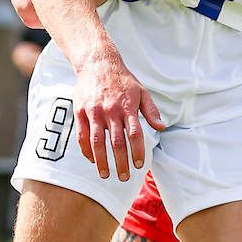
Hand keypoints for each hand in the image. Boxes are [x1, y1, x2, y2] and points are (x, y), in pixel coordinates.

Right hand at [74, 49, 164, 180]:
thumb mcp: (141, 91)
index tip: (139, 165)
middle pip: (116, 142)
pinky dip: (86, 150)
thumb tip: (161, 127)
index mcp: (127, 107)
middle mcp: (111, 111)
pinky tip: (92, 160)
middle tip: (124, 177)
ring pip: (97, 141)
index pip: (134, 134)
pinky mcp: (81, 112)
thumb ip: (151, 110)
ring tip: (105, 175)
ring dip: (101, 161)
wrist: (98, 63)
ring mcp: (94, 112)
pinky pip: (82, 135)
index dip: (137, 151)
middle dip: (121, 163)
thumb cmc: (123, 80)